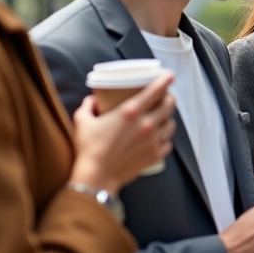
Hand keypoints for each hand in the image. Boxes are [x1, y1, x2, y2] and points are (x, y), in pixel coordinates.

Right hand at [70, 73, 175, 194]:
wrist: (96, 176)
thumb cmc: (89, 148)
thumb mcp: (82, 121)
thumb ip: (88, 106)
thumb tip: (92, 99)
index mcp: (131, 111)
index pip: (156, 90)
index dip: (165, 80)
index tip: (169, 76)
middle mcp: (147, 123)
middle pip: (169, 105)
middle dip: (169, 98)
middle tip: (164, 98)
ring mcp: (153, 140)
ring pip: (171, 124)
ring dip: (167, 119)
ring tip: (161, 119)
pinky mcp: (155, 155)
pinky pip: (168, 143)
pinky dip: (165, 139)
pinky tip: (159, 139)